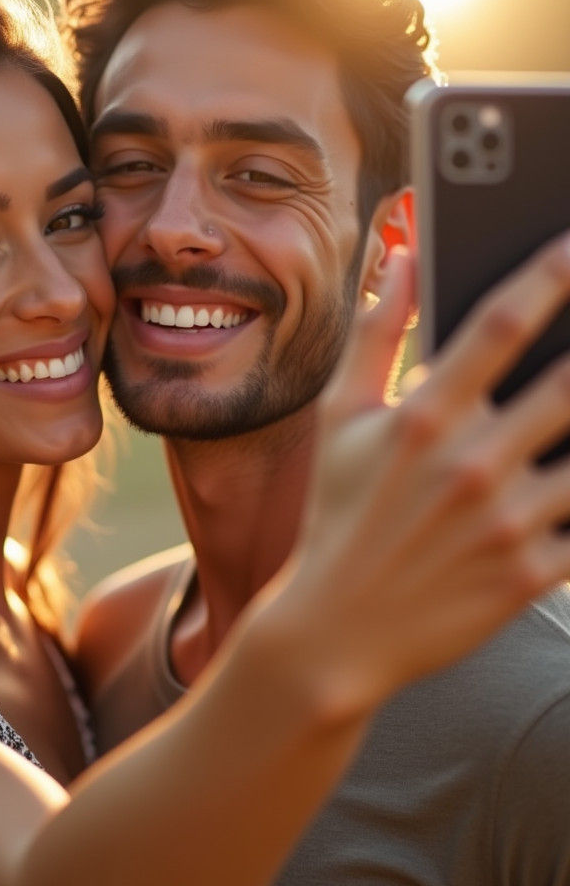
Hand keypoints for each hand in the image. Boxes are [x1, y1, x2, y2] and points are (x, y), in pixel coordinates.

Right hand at [282, 232, 569, 711]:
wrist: (339, 627)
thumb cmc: (337, 514)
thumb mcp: (339, 420)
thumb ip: (375, 335)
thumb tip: (403, 258)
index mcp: (422, 417)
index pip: (501, 325)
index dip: (552, 275)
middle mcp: (471, 462)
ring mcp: (508, 520)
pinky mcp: (532, 571)